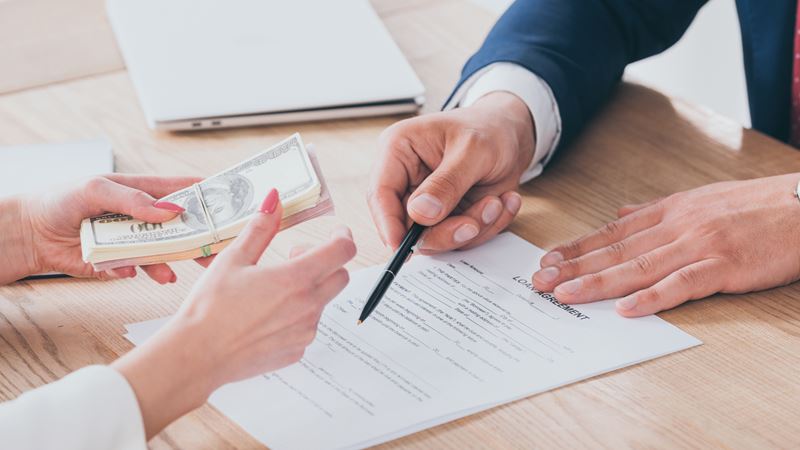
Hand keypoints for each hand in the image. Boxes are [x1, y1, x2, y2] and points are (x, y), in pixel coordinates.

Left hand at [18, 174, 201, 282]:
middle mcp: (144, 217)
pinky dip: (136, 272)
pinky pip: (138, 270)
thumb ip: (135, 200)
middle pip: (183, 226)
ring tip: (173, 272)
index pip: (183, 189)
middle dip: (201, 236)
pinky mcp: (122, 262)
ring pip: (165, 252)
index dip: (207, 193)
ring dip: (173, 261)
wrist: (30, 234)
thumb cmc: (60, 201)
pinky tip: (125, 270)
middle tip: (218, 247)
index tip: (229, 201)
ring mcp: (135, 240)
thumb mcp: (98, 189)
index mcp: (144, 191)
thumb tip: (170, 210)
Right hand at [113, 189, 356, 437]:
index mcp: (296, 279)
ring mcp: (304, 332)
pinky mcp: (296, 351)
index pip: (343, 251)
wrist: (197, 355)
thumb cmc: (210, 307)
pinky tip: (265, 314)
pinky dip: (297, 314)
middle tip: (292, 258)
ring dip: (309, 289)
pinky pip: (308, 326)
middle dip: (325, 261)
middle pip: (341, 276)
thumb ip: (261, 228)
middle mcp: (308, 307)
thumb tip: (275, 200)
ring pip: (323, 301)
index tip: (335, 232)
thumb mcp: (233, 259)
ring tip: (271, 289)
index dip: (343, 236)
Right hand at [368, 91, 532, 252]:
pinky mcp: (447, 216)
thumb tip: (420, 213)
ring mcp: (427, 202)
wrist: (514, 134)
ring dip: (472, 227)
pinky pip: (459, 238)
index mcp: (399, 150)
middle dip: (444, 231)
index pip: (380, 193)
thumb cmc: (489, 128)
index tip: (402, 246)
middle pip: (407, 225)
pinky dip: (485, 226)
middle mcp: (407, 179)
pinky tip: (502, 201)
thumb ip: (447, 183)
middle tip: (473, 225)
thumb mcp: (473, 149)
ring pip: (435, 237)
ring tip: (496, 202)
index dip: (388, 223)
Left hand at [532, 174, 799, 316]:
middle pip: (616, 249)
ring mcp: (699, 244)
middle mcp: (677, 226)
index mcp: (670, 211)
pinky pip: (683, 284)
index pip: (613, 231)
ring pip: (638, 266)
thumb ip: (657, 210)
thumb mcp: (701, 200)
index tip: (547, 259)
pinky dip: (653, 297)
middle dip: (574, 266)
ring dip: (598, 281)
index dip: (577, 247)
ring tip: (565, 294)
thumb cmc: (757, 206)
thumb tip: (622, 211)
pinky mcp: (725, 265)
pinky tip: (626, 309)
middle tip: (539, 281)